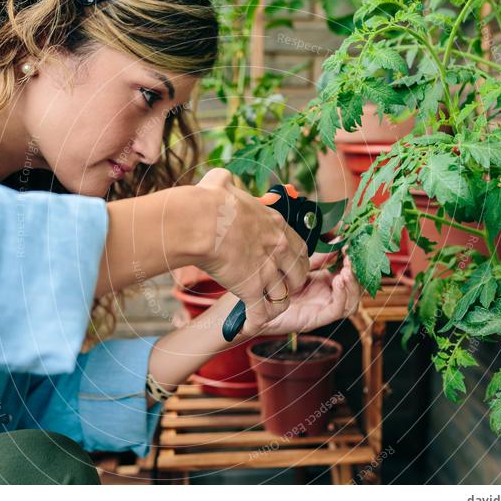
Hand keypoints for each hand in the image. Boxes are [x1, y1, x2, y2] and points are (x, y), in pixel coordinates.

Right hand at [194, 169, 309, 335]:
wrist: (199, 222)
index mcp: (275, 224)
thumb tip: (221, 179)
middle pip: (298, 274)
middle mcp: (278, 248)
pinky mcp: (251, 288)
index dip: (293, 260)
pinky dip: (256, 319)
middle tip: (276, 286)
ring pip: (283, 296)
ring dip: (272, 302)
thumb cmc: (208, 201)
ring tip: (261, 304)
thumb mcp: (222, 183)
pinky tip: (248, 321)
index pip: (300, 247)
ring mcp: (266, 269)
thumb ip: (228, 182)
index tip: (284, 264)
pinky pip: (262, 312)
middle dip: (289, 283)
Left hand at [247, 252, 362, 336]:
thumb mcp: (299, 265)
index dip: (354, 260)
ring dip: (353, 285)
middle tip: (352, 257)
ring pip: (352, 301)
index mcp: (325, 280)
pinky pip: (338, 310)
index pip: (349, 272)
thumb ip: (319, 255)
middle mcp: (328, 295)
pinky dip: (342, 295)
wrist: (254, 302)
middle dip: (357, 272)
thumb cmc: (273, 282)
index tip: (352, 245)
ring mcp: (324, 308)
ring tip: (346, 271)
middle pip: (356, 288)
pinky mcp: (317, 318)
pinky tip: (338, 281)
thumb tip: (339, 237)